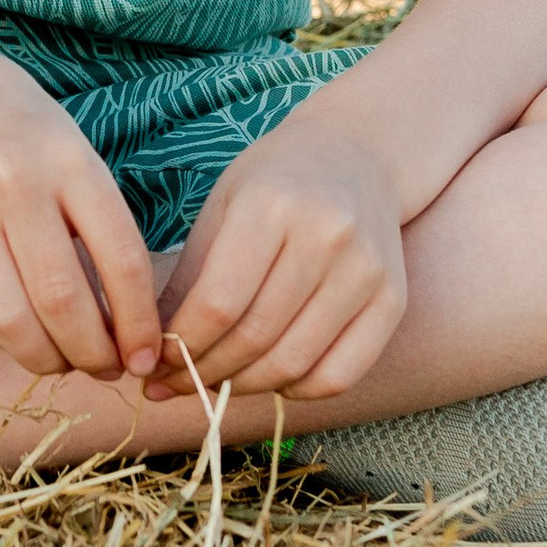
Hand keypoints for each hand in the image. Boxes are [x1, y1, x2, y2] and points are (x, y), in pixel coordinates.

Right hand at [0, 43, 160, 384]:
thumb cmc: (14, 123)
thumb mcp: (69, 148)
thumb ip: (96, 217)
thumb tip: (128, 311)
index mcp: (70, 162)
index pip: (121, 260)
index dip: (140, 322)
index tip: (148, 354)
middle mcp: (19, 188)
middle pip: (66, 301)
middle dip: (95, 353)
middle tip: (110, 369)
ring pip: (15, 319)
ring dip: (49, 359)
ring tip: (68, 364)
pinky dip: (9, 339)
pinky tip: (28, 340)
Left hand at [152, 125, 406, 403]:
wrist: (359, 156)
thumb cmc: (275, 185)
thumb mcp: (221, 209)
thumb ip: (189, 280)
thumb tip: (153, 358)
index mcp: (272, 205)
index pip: (218, 303)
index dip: (182, 346)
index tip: (157, 363)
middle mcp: (326, 236)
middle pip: (256, 337)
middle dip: (205, 372)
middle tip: (178, 383)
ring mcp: (366, 270)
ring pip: (294, 362)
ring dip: (245, 386)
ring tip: (216, 382)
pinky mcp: (393, 300)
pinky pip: (340, 375)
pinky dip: (297, 390)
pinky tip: (272, 378)